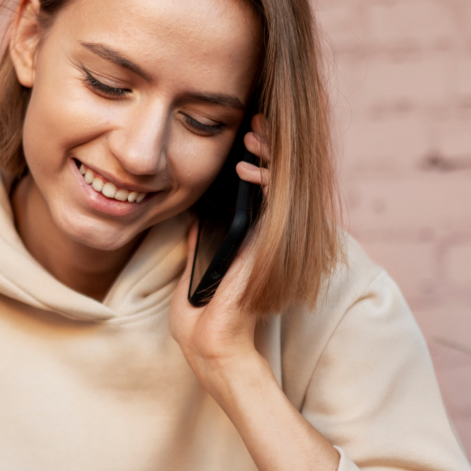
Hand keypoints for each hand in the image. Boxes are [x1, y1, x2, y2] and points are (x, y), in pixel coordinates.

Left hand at [168, 115, 270, 401]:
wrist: (209, 347)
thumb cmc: (199, 321)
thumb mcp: (193, 274)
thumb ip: (199, 246)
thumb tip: (196, 220)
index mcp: (242, 245)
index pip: (251, 196)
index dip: (249, 164)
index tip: (239, 140)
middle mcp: (260, 241)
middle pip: (269, 184)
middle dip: (264, 149)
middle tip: (254, 123)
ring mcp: (266, 244)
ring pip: (277, 188)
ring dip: (268, 155)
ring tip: (255, 133)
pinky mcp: (267, 249)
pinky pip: (273, 206)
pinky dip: (265, 180)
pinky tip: (250, 165)